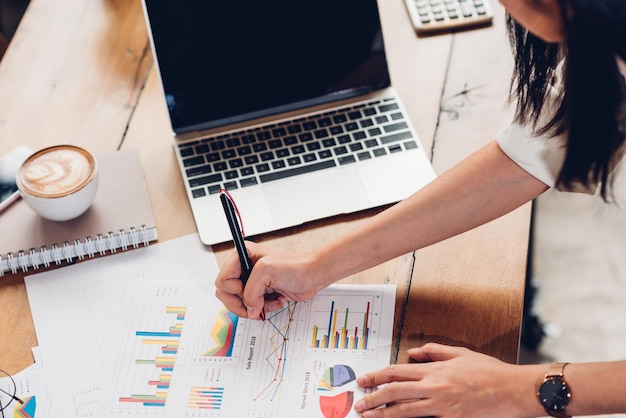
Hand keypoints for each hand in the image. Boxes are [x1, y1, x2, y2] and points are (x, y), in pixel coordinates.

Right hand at [215, 241, 329, 318]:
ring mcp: (251, 281)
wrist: (312, 276)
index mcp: (242, 256)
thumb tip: (249, 308)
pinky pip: (251, 307)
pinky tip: (275, 301)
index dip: (233, 289)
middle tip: (256, 304)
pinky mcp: (260, 292)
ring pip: (238, 303)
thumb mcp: (267, 271)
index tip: (248, 290)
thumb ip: (250, 290)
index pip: (222, 280)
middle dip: (241, 303)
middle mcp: (244, 268)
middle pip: (226, 294)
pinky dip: (262, 309)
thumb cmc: (295, 267)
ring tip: (267, 302)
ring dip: (253, 307)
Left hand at [354, 343, 540, 417]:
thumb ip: (433, 351)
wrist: (512, 391)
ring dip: (383, 414)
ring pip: (404, 411)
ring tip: (369, 416)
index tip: (364, 380)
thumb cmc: (489, 372)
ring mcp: (441, 406)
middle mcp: (434, 387)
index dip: (376, 376)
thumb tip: (412, 352)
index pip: (396, 372)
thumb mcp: (460, 353)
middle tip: (359, 403)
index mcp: (434, 370)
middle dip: (373, 398)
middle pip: (394, 392)